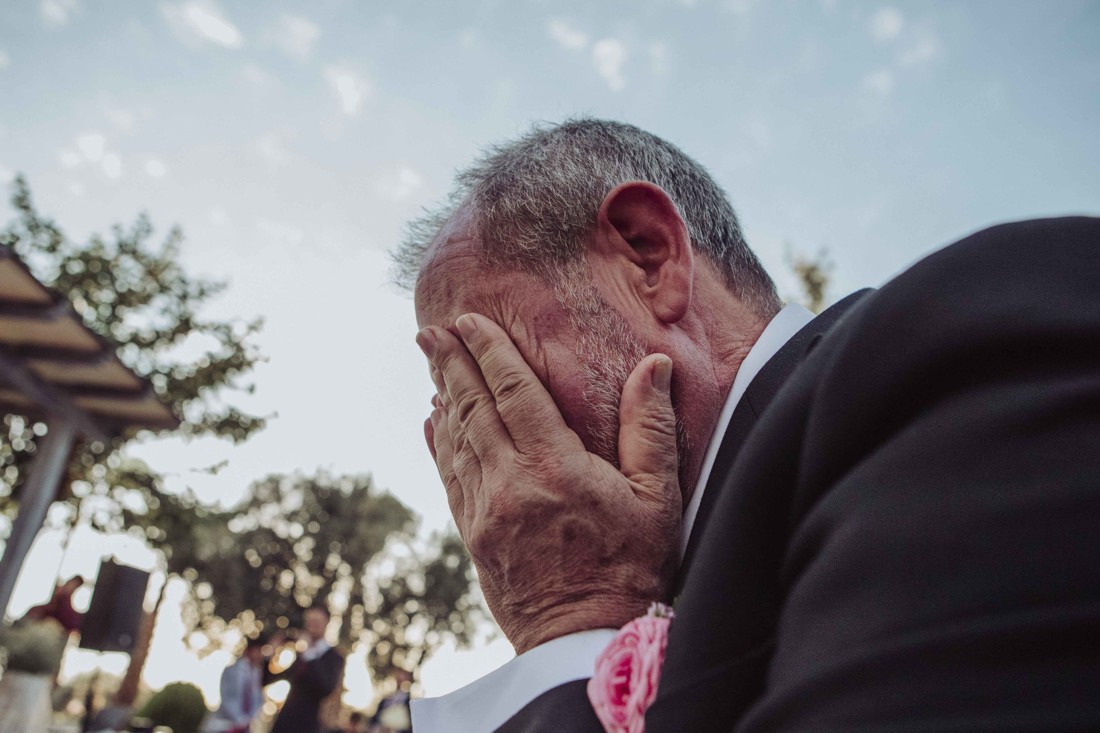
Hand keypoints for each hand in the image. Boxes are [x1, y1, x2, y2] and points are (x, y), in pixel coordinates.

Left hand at [417, 313, 680, 652]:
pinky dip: (439, 444)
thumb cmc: (633, 569)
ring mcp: (486, 512)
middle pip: (473, 408)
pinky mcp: (474, 538)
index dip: (489, 351)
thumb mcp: (658, 498)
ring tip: (432, 365)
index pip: (514, 391)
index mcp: (556, 466)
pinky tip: (433, 422)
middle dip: (451, 364)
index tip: (468, 321)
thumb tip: (654, 365)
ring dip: (443, 397)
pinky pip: (450, 478)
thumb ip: (650, 428)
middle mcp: (511, 483)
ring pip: (456, 440)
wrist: (587, 642)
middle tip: (430, 332)